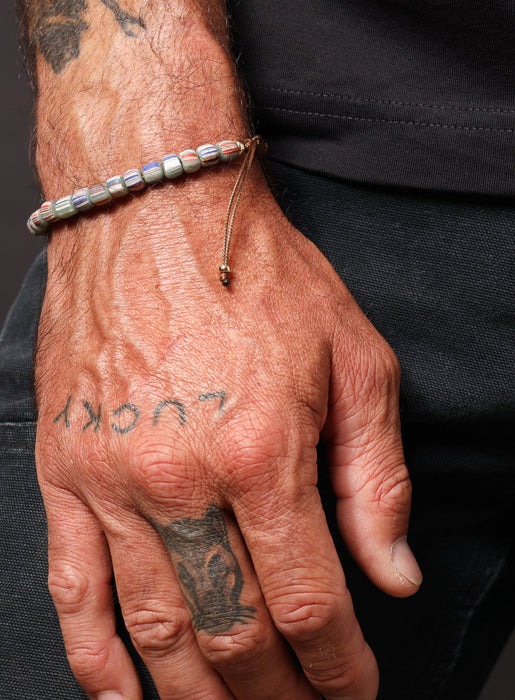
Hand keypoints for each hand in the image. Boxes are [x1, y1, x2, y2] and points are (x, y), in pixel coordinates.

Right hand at [35, 171, 420, 699]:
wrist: (155, 215)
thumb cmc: (258, 277)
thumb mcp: (354, 361)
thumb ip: (375, 477)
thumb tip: (392, 574)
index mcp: (261, 451)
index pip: (311, 601)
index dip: (338, 664)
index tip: (352, 686)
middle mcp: (180, 479)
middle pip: (234, 631)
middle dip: (275, 693)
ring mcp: (112, 480)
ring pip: (157, 628)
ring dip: (199, 694)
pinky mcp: (67, 471)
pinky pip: (73, 588)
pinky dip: (97, 660)